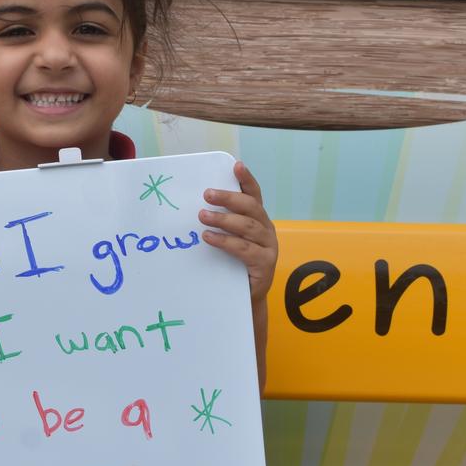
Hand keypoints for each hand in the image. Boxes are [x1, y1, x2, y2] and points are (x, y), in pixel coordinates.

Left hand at [200, 161, 277, 303]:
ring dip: (223, 219)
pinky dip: (225, 241)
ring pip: (247, 226)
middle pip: (250, 207)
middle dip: (228, 198)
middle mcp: (266, 229)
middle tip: (206, 194)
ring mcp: (268, 246)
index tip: (236, 165)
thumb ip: (221, 223)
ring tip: (202, 216)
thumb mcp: (228, 239)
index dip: (247, 179)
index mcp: (258, 219)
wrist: (245, 299)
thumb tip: (197, 206)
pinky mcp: (265, 264)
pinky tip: (209, 237)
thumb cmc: (232, 265)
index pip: (254, 194)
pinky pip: (244, 249)